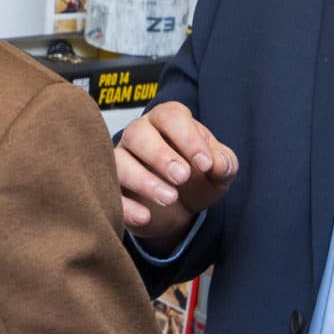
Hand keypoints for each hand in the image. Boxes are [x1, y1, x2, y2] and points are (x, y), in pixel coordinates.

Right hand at [116, 100, 237, 243]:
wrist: (181, 208)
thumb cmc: (199, 177)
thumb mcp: (219, 170)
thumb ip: (224, 163)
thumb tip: (217, 164)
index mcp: (167, 120)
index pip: (170, 117)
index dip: (187, 138)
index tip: (205, 164)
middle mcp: (139, 134)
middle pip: (138, 134)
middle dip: (160, 155)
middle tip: (183, 177)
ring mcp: (121, 159)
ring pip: (118, 161)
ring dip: (143, 180)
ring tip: (170, 199)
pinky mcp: (112, 187)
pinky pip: (109, 192)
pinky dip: (125, 206)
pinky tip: (145, 217)